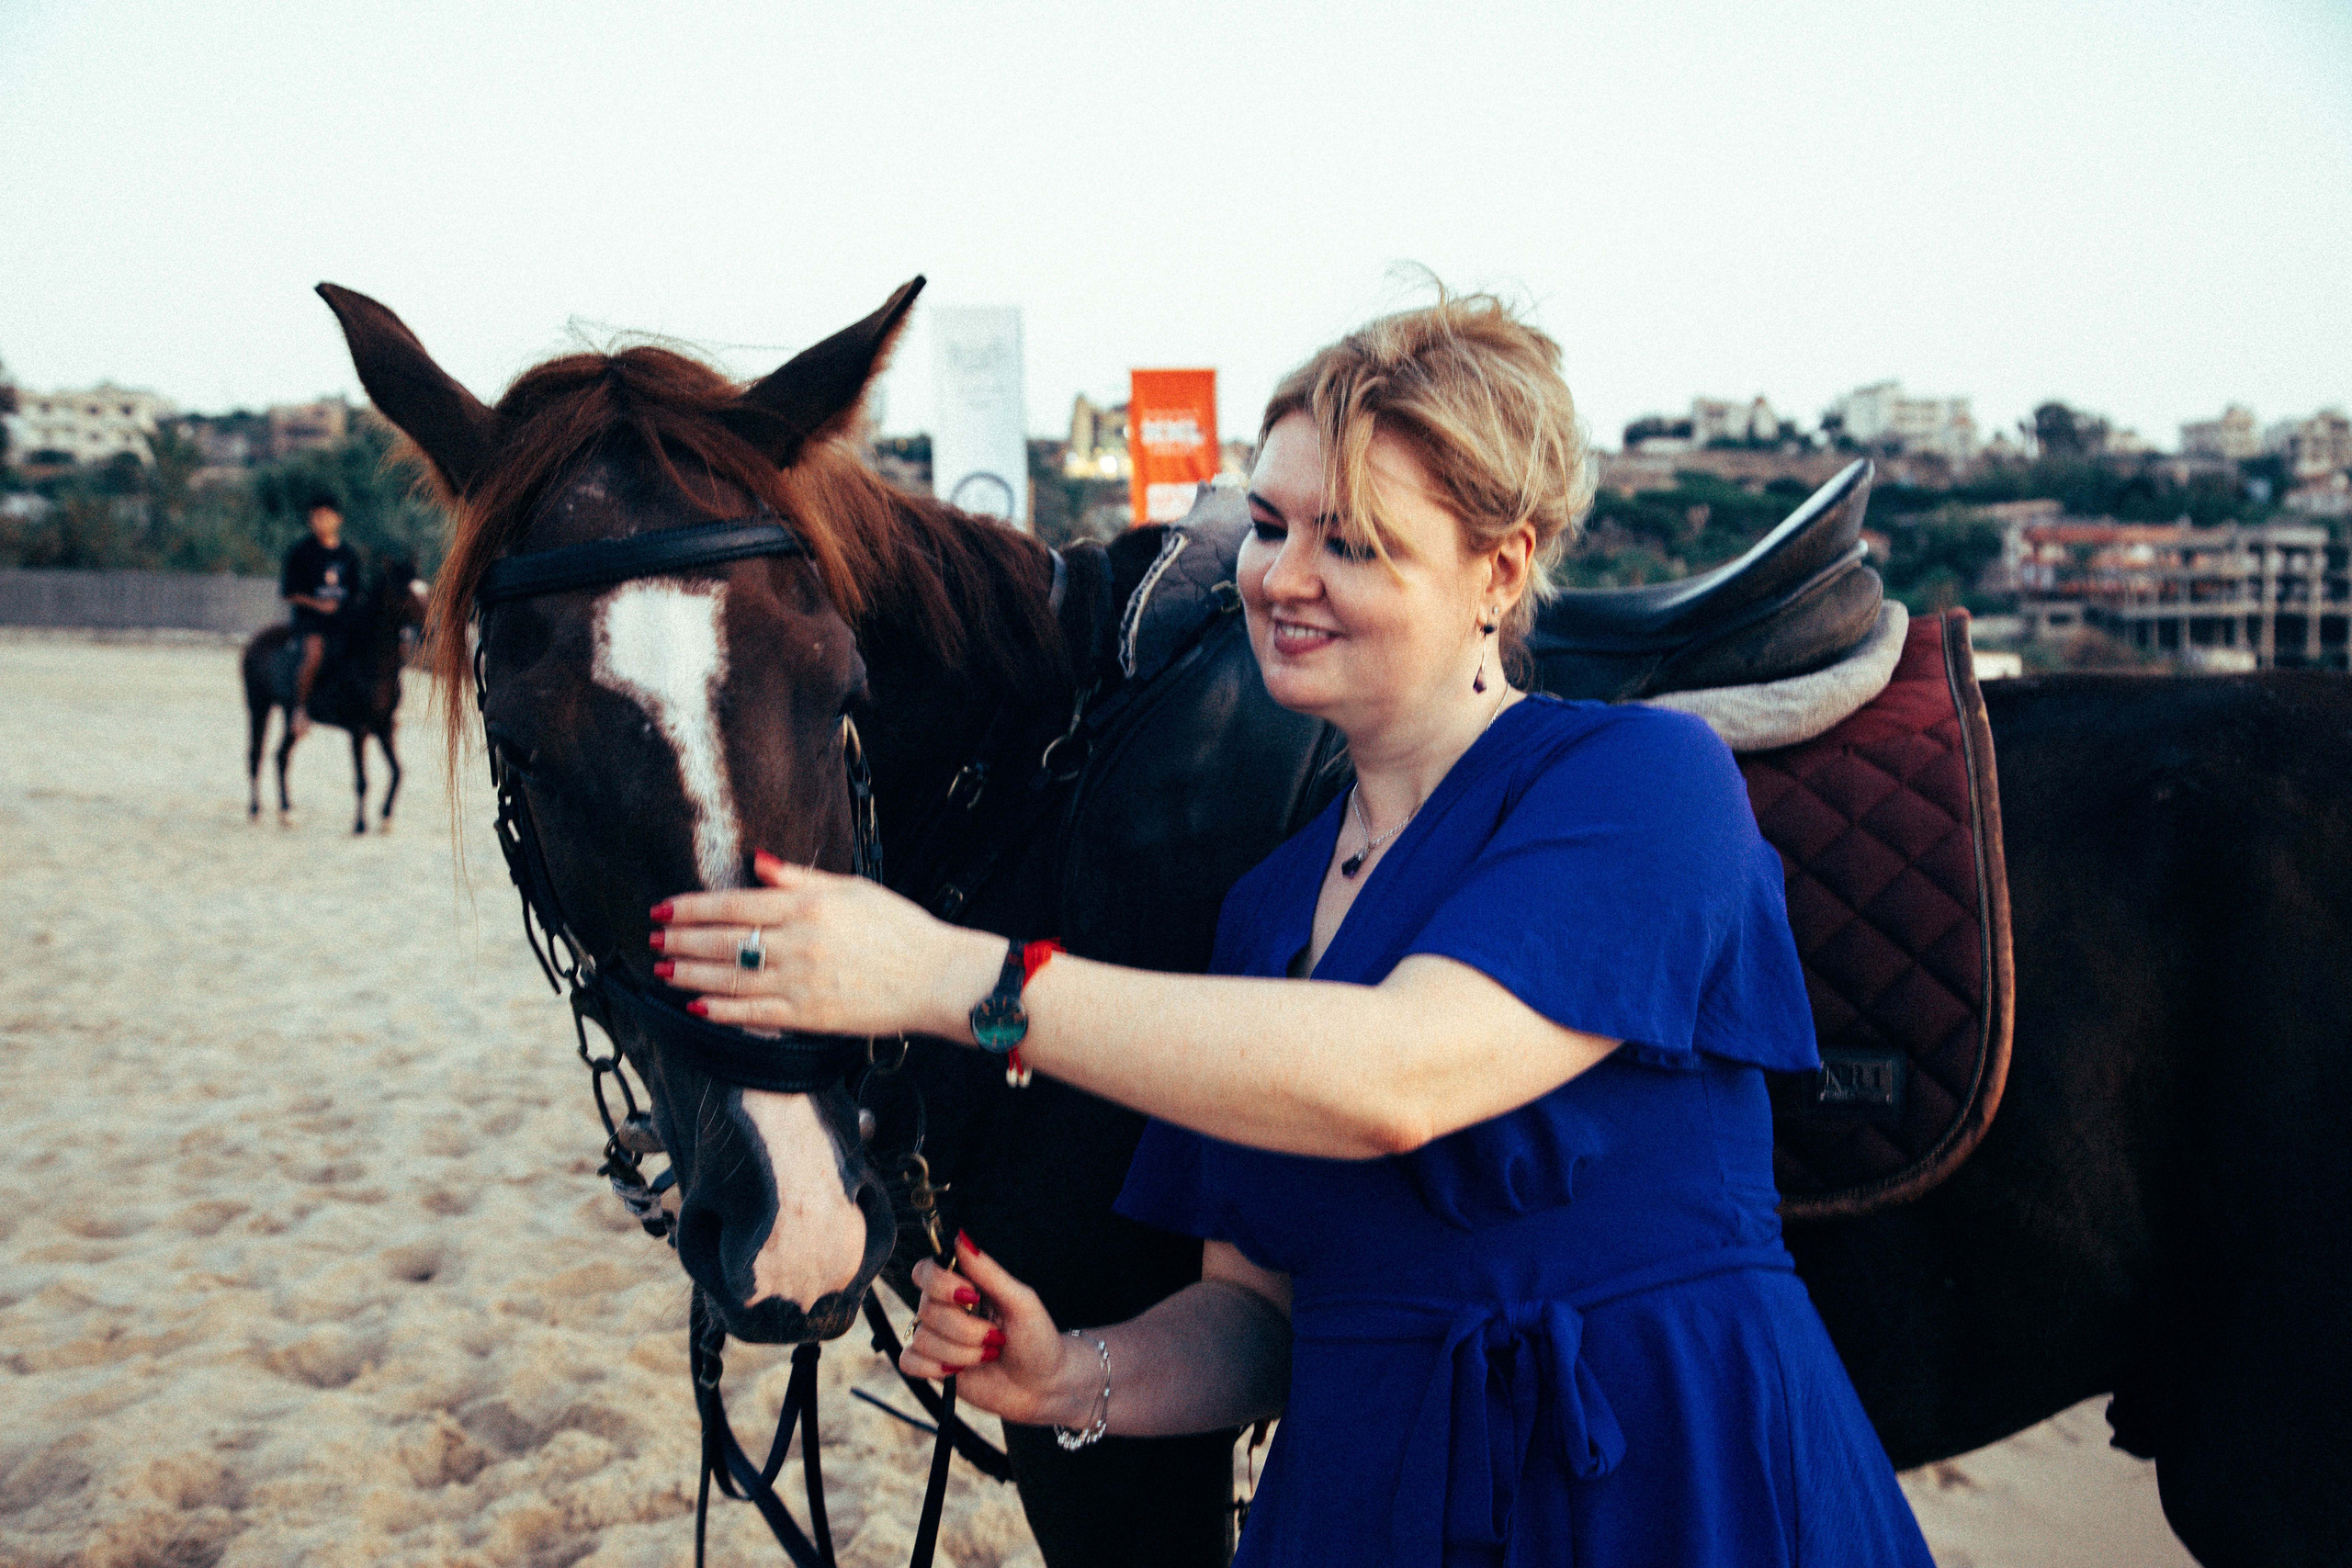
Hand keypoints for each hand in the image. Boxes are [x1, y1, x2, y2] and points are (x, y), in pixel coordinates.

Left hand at [651, 851, 1002, 1038]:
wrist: (937, 977)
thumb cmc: (901, 929)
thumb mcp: (853, 889)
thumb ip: (799, 877)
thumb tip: (756, 861)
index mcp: (808, 905)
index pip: (732, 904)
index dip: (691, 909)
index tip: (663, 910)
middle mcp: (798, 942)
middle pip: (722, 941)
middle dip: (680, 941)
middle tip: (653, 941)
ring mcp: (801, 981)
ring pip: (729, 979)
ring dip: (689, 976)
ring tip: (664, 972)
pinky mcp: (809, 1015)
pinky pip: (753, 1014)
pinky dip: (721, 1011)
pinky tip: (699, 1007)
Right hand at [899, 1231, 1091, 1427]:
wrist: (1042, 1386)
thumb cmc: (1037, 1339)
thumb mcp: (1021, 1301)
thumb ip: (988, 1271)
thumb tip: (960, 1236)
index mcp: (964, 1284)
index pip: (926, 1271)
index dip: (941, 1284)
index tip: (972, 1296)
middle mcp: (945, 1307)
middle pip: (927, 1309)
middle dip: (965, 1330)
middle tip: (995, 1337)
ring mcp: (936, 1337)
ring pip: (922, 1339)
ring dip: (961, 1353)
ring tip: (987, 1356)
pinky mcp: (930, 1367)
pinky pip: (909, 1361)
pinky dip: (935, 1368)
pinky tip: (959, 1371)